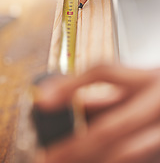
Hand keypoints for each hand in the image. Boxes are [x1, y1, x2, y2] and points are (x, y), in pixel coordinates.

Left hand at [34, 64, 159, 162]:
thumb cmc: (158, 91)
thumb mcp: (136, 85)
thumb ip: (107, 94)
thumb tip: (73, 101)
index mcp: (147, 78)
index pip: (104, 73)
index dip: (72, 85)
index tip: (43, 99)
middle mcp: (157, 102)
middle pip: (111, 126)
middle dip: (77, 145)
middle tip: (50, 157)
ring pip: (127, 152)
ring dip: (93, 160)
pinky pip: (137, 159)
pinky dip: (112, 162)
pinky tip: (95, 162)